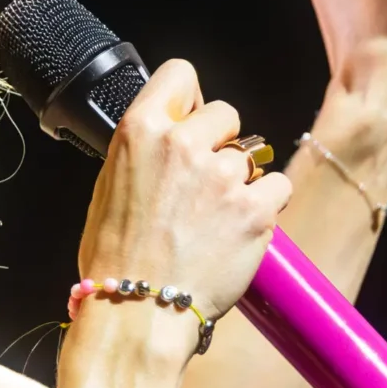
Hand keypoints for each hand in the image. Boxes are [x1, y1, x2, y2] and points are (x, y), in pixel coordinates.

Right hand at [76, 57, 295, 320]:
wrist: (137, 314)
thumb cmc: (116, 259)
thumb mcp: (109, 186)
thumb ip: (145, 151)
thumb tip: (174, 135)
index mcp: (139, 131)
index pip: (180, 73)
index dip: (190, 99)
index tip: (191, 120)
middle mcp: (182, 144)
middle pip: (227, 113)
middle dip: (222, 143)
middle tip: (205, 184)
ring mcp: (222, 176)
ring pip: (253, 156)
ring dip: (242, 181)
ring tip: (216, 219)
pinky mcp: (254, 210)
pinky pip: (277, 187)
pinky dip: (265, 206)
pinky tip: (239, 230)